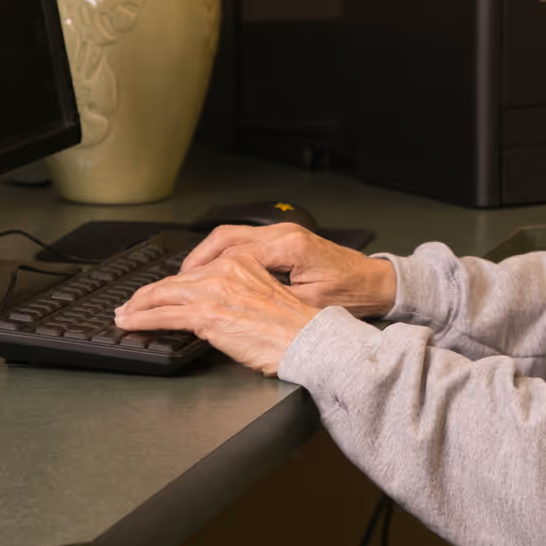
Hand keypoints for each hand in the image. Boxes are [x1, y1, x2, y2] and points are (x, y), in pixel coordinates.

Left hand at [115, 252, 320, 375]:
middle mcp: (225, 271)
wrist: (308, 341)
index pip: (195, 271)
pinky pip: (164, 315)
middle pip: (175, 280)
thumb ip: (238, 293)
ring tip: (125, 315)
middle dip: (148, 294)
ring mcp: (214, 291)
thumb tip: (215, 306)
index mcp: (241, 263)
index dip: (172, 283)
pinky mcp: (207, 314)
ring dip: (138, 306)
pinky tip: (130, 323)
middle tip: (131, 304)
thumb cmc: (294, 329)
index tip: (159, 291)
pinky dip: (142, 319)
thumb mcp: (264, 296)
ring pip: (163, 294)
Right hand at [181, 224, 396, 317]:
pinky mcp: (284, 242)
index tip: (180, 289)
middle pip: (224, 239)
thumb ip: (274, 303)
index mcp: (287, 247)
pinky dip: (221, 255)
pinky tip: (210, 272)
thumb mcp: (311, 306)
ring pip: (230, 238)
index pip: (232, 253)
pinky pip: (243, 242)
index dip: (201, 273)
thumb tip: (238, 311)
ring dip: (204, 257)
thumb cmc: (351, 295)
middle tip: (170, 285)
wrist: (376, 283)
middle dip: (193, 262)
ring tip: (183, 279)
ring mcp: (282, 234)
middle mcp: (281, 235)